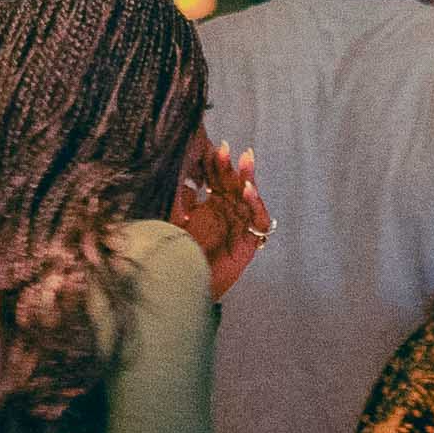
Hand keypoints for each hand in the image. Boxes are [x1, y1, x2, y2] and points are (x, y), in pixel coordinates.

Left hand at [174, 137, 270, 297]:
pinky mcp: (251, 240)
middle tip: (223, 148)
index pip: (215, 179)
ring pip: (248, 196)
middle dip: (228, 165)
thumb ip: (181, 200)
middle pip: (232, 183)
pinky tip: (247, 189)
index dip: (213, 164)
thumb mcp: (176, 220)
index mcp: (212, 205)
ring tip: (245, 159)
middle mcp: (229, 212)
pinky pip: (257, 218)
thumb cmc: (180, 253)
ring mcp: (241, 224)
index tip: (207, 147)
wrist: (186, 285)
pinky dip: (254, 202)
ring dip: (247, 177)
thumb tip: (185, 177)